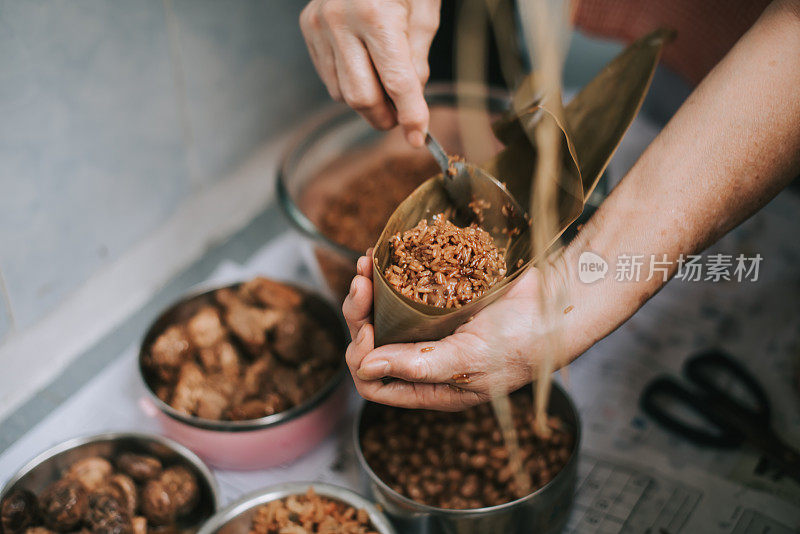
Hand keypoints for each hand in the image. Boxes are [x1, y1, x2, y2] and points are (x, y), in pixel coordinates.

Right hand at [300, 0, 440, 146]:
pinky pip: (329, 78)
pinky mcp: (308, 29)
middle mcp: (340, 21)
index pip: (397, 82)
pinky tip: (365, 68)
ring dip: (369, 102)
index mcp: (376, 14)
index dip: (412, 115)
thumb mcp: (424, 10)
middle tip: (403, 117)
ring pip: (342, 93)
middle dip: (386, 116)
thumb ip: (417, 59)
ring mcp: (319, 25)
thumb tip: (412, 102)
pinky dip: (350, 84)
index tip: (419, 137)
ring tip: (386, 87)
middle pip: (362, 97)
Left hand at [342, 252, 571, 410]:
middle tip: (361, 285)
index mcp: (431, 385)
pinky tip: (380, 256)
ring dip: (366, 291)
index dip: (362, 359)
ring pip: (380, 314)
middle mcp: (424, 358)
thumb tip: (366, 368)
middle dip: (359, 315)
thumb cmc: (523, 340)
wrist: (558, 300)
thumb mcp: (471, 358)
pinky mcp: (437, 296)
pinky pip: (399, 288)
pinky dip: (385, 273)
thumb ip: (419, 365)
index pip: (374, 384)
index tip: (371, 329)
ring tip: (364, 264)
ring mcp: (429, 326)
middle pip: (371, 344)